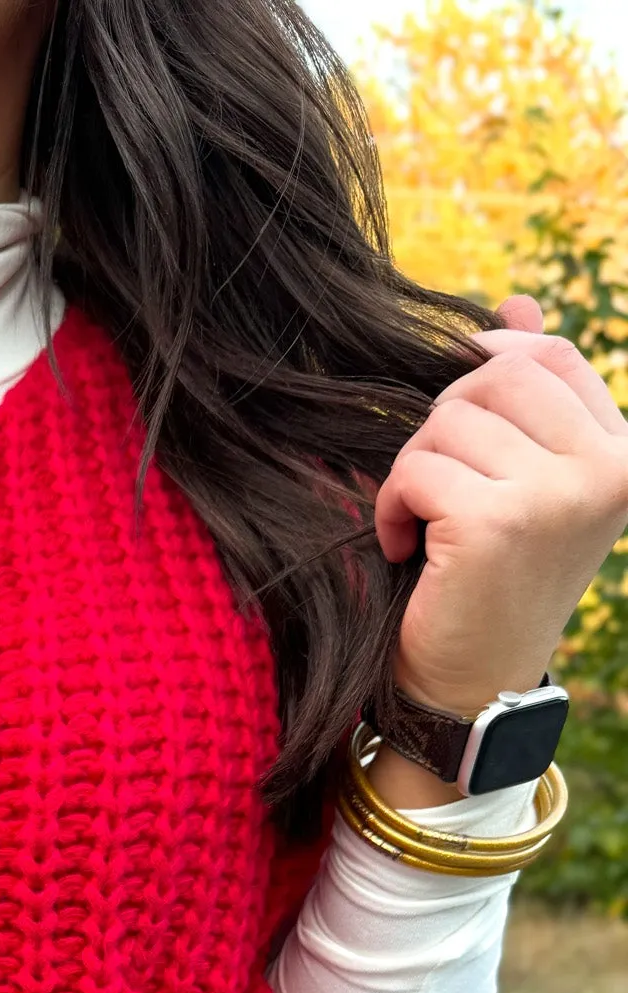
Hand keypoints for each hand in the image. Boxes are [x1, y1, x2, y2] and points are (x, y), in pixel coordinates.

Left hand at [376, 294, 627, 719]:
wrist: (471, 686)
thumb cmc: (488, 580)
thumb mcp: (522, 479)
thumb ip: (528, 395)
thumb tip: (517, 301)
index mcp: (624, 455)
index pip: (550, 355)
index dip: (488, 360)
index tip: (452, 412)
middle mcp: (607, 469)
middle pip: (495, 375)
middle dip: (444, 422)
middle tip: (435, 486)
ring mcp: (559, 494)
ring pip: (448, 420)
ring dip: (414, 470)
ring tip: (423, 523)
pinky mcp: (499, 522)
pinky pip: (416, 468)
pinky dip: (392, 505)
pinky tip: (404, 546)